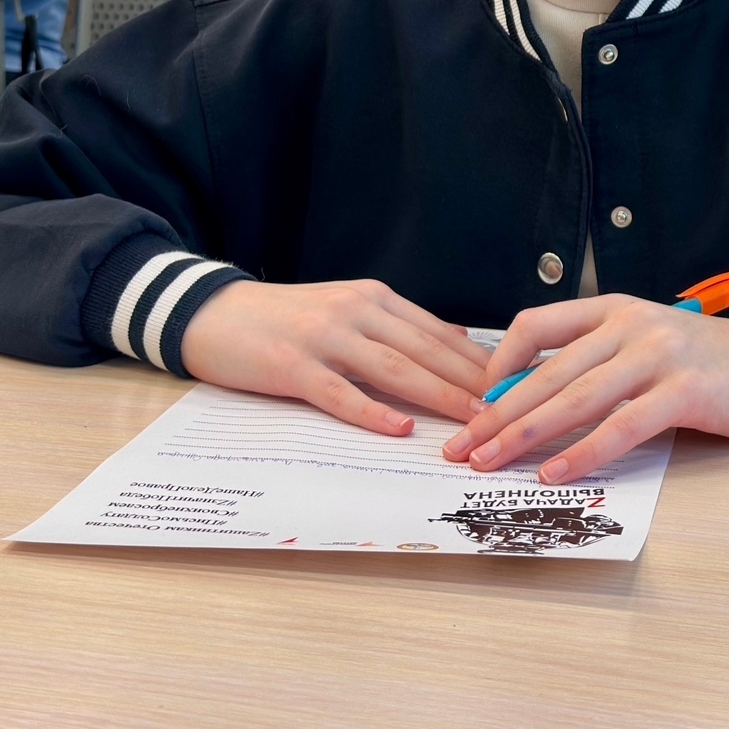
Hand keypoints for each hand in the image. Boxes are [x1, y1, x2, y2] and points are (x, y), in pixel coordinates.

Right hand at [178, 279, 492, 435]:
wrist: (213, 311)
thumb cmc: (283, 319)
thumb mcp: (346, 308)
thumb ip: (396, 326)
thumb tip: (456, 341)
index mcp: (375, 299)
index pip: (440, 333)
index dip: (479, 361)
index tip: (516, 386)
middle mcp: (357, 311)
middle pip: (426, 351)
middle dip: (472, 383)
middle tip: (510, 411)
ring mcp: (325, 337)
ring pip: (394, 369)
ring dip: (438, 396)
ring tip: (473, 421)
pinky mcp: (293, 366)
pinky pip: (340, 393)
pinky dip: (372, 412)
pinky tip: (399, 430)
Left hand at [443, 298, 728, 484]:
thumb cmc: (728, 367)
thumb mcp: (657, 349)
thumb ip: (607, 364)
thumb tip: (544, 402)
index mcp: (619, 308)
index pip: (537, 324)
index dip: (499, 364)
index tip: (478, 403)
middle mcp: (632, 322)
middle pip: (546, 370)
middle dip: (497, 413)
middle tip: (461, 447)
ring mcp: (659, 352)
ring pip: (574, 397)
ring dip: (525, 435)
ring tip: (490, 464)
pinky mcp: (686, 389)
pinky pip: (621, 425)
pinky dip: (583, 453)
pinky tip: (554, 474)